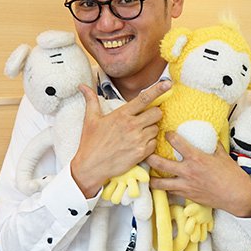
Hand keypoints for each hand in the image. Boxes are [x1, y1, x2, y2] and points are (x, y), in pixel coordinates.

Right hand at [71, 81, 170, 197]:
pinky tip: (139, 145)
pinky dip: (150, 143)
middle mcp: (132, 125)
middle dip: (154, 114)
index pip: (144, 99)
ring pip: (156, 128)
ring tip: (138, 134)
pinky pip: (154, 143)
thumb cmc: (91, 142)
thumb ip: (91, 101)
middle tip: (145, 118)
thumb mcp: (90, 119)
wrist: (91, 166)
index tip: (168, 84)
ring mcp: (138, 140)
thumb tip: (82, 86)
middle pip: (157, 113)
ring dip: (151, 129)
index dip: (157, 90)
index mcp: (121, 115)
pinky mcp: (141, 153)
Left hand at [147, 131, 250, 216]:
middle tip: (145, 151)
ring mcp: (185, 185)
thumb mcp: (222, 155)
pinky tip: (161, 185)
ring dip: (151, 177)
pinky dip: (164, 188)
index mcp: (196, 158)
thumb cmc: (232, 175)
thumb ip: (212, 144)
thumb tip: (208, 135)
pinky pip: (170, 192)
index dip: (168, 135)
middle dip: (149, 156)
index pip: (176, 142)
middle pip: (159, 163)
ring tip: (146, 172)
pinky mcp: (186, 196)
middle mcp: (187, 171)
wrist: (237, 196)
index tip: (166, 133)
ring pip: (159, 183)